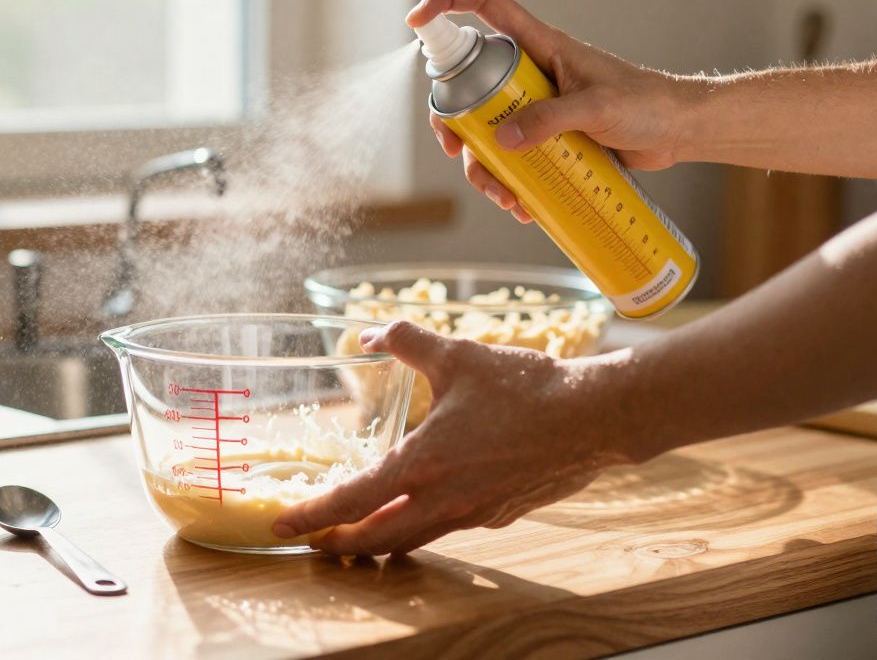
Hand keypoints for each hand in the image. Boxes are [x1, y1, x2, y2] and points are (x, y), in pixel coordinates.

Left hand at [272, 321, 632, 555]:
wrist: (593, 418)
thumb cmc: (526, 388)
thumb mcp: (457, 355)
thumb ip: (405, 342)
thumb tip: (368, 332)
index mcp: (422, 465)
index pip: (350, 502)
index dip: (311, 516)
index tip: (282, 524)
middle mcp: (442, 501)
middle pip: (375, 539)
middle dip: (339, 543)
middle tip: (313, 540)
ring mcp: (473, 514)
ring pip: (412, 541)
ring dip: (378, 542)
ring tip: (356, 536)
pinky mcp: (499, 514)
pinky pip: (447, 529)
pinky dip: (421, 529)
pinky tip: (421, 510)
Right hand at [409, 0, 697, 223]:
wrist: (678, 131)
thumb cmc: (648, 104)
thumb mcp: (598, 109)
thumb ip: (551, 120)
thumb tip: (502, 141)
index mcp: (539, 46)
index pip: (486, 6)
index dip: (447, 4)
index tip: (416, 21)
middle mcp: (529, 73)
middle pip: (468, 86)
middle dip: (454, 123)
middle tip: (458, 150)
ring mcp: (535, 106)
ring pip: (486, 133)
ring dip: (483, 168)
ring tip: (505, 198)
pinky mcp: (546, 138)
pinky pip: (511, 159)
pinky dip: (508, 184)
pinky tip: (523, 206)